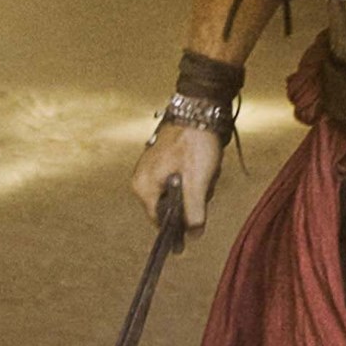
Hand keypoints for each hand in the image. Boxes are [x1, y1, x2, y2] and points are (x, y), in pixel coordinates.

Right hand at [129, 121, 223, 243]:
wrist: (200, 108)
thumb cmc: (195, 143)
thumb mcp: (197, 183)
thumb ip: (193, 212)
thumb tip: (193, 236)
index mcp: (143, 187)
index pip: (160, 221)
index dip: (179, 226)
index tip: (196, 226)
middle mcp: (142, 179)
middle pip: (169, 207)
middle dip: (190, 200)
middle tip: (203, 183)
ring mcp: (151, 168)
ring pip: (177, 193)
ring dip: (194, 187)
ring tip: (204, 168)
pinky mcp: (162, 160)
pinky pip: (179, 179)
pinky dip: (193, 176)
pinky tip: (202, 163)